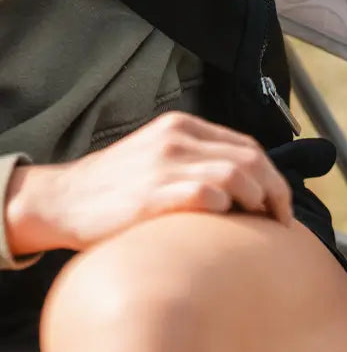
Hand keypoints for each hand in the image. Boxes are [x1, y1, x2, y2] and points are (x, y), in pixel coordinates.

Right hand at [5, 112, 292, 253]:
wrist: (61, 200)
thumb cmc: (116, 187)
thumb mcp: (159, 156)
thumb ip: (198, 160)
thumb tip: (247, 185)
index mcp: (183, 127)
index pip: (248, 146)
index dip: (273, 176)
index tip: (280, 203)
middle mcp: (177, 139)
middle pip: (250, 159)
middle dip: (275, 191)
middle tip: (280, 219)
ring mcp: (164, 165)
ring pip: (236, 175)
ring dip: (257, 201)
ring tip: (258, 223)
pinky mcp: (152, 193)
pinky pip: (207, 195)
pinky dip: (225, 207)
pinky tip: (224, 221)